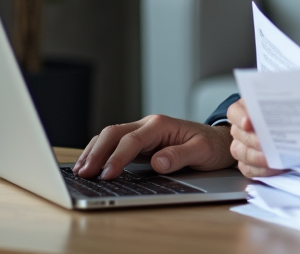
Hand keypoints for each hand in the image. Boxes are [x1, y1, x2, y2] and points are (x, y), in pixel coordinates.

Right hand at [72, 115, 233, 179]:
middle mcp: (148, 125)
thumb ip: (180, 156)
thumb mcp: (202, 151)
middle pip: (114, 133)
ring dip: (94, 152)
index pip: (132, 140)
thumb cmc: (211, 146)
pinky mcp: (140, 142)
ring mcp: (142, 132)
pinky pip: (115, 144)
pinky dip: (100, 152)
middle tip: (84, 173)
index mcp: (161, 125)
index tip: (107, 174)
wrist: (218, 141)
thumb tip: (157, 163)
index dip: (117, 157)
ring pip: (110, 137)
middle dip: (97, 153)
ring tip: (80, 171)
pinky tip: (90, 165)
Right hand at [226, 99, 286, 178]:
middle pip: (239, 134)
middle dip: (255, 140)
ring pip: (240, 153)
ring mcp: (240, 146)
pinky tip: (275, 168)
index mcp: (243, 109)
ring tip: (274, 159)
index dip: (240, 117)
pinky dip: (261, 170)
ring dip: (258, 157)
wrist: (288, 126)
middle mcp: (239, 128)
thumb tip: (289, 105)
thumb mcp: (281, 103)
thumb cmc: (283, 113)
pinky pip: (248, 169)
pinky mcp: (246, 163)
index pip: (234, 112)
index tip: (249, 122)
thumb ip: (280, 104)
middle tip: (270, 144)